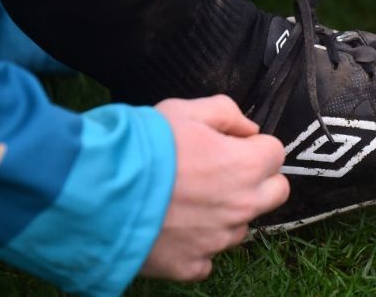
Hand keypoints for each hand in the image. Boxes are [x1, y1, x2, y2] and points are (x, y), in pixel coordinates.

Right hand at [141, 95, 288, 280]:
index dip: (252, 145)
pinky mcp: (191, 265)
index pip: (275, 153)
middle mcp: (241, 206)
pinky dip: (195, 245)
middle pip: (276, 193)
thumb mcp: (185, 110)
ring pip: (240, 226)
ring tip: (187, 199)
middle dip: (258, 180)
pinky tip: (172, 227)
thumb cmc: (143, 146)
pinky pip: (206, 258)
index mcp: (246, 166)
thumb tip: (248, 129)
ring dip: (225, 213)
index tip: (231, 144)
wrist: (99, 189)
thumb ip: (226, 113)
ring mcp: (217, 240)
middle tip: (223, 171)